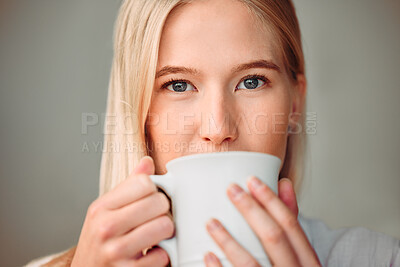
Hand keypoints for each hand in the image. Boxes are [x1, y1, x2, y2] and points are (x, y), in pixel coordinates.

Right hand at [71, 156, 173, 266]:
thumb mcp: (106, 212)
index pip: (144, 182)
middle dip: (164, 211)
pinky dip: (162, 257)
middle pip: (158, 202)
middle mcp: (105, 227)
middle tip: (156, 219)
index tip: (150, 200)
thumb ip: (129, 186)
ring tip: (156, 236)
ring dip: (166, 233)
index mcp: (101, 207)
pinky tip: (150, 256)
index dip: (154, 190)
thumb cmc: (100, 243)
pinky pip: (163, 255)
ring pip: (165, 225)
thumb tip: (147, 162)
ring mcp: (115, 251)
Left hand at [203, 177, 320, 266]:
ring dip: (229, 239)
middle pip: (273, 237)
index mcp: (308, 261)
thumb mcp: (301, 254)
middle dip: (250, 209)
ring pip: (251, 263)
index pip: (290, 225)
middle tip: (231, 190)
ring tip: (211, 222)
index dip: (270, 200)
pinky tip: (208, 255)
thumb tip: (284, 185)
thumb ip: (291, 223)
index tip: (251, 180)